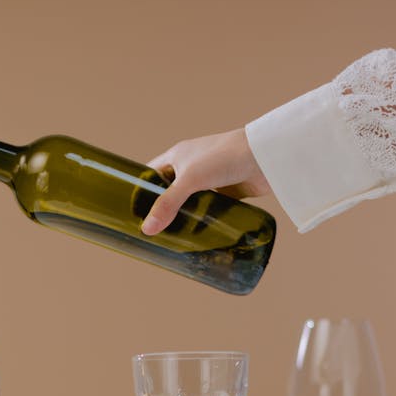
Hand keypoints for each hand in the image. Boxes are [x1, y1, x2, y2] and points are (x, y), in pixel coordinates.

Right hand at [141, 128, 269, 234]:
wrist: (264, 156)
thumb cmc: (224, 157)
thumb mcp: (190, 180)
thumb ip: (169, 205)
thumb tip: (148, 230)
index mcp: (177, 156)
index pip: (150, 173)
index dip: (140, 190)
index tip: (131, 211)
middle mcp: (191, 167)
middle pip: (169, 192)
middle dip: (162, 210)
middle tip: (151, 232)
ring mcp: (210, 180)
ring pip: (190, 203)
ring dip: (184, 218)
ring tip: (171, 239)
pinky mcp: (227, 192)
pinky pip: (210, 209)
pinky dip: (204, 221)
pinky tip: (197, 236)